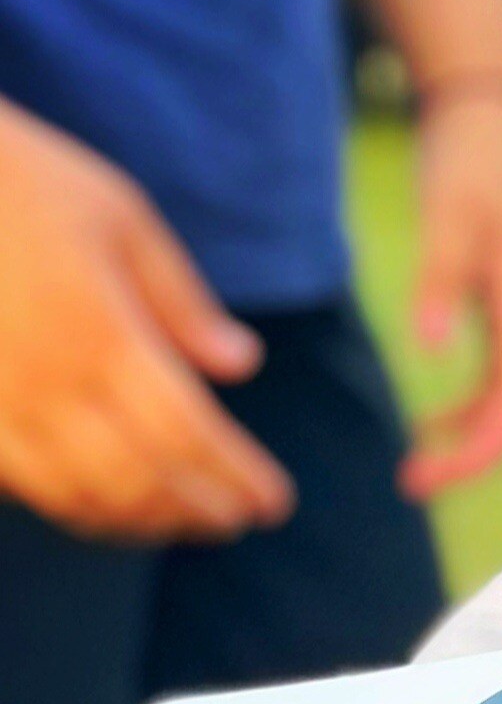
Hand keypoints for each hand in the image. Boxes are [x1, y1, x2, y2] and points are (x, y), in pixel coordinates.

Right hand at [0, 100, 293, 540]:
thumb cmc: (22, 182)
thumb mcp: (120, 217)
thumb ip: (182, 300)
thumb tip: (242, 364)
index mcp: (100, 330)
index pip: (187, 431)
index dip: (235, 477)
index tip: (273, 504)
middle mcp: (46, 380)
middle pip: (138, 478)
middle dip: (196, 511)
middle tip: (235, 521)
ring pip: (78, 494)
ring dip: (140, 521)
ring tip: (181, 522)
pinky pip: (21, 484)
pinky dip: (74, 506)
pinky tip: (106, 505)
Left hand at [400, 86, 501, 497]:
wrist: (490, 115)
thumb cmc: (471, 160)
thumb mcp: (450, 214)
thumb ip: (442, 280)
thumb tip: (430, 350)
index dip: (483, 445)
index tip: (430, 470)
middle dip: (473, 455)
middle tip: (412, 484)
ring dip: (471, 438)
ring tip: (417, 467)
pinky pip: (500, 377)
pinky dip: (469, 407)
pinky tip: (432, 421)